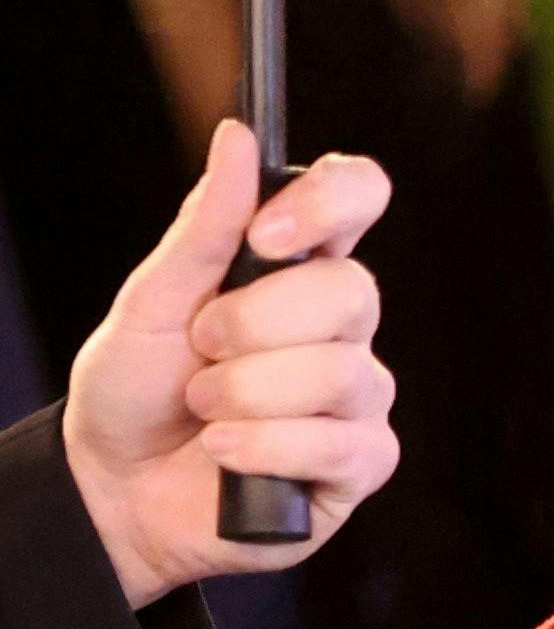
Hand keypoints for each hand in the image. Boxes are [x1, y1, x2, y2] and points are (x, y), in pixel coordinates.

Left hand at [63, 128, 397, 608]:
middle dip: (257, 324)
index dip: (330, 203)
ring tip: (206, 411)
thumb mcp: (152, 301)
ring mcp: (357, 398)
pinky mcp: (359, 465)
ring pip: (340, 374)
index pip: (356, 198)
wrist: (119, 488)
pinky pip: (338, 444)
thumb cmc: (137, 390)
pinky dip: (267, 447)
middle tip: (202, 348)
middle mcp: (340, 328)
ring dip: (250, 394)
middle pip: (349, 293)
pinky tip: (226, 453)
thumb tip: (237, 139)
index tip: (267, 234)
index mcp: (296, 269)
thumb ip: (203, 230)